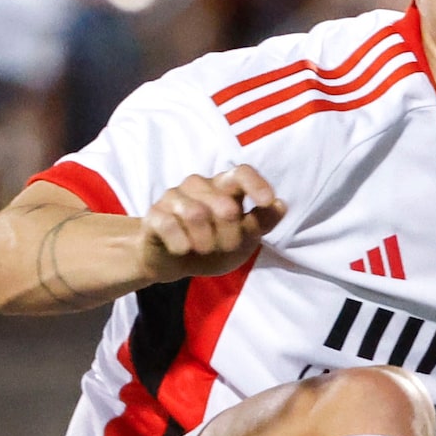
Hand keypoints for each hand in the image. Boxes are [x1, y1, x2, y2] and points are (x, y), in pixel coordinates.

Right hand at [140, 168, 283, 283]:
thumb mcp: (242, 240)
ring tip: (203, 249)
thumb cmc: (211, 245)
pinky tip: (183, 249)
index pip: (241, 173)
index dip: (255, 184)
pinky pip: (169, 225)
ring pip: (196, 214)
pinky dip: (180, 243)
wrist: (170, 262)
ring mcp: (174, 197)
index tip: (266, 201)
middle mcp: (199, 185)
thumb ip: (261, 223)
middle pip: (225, 205)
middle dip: (231, 235)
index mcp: (224, 187)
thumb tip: (280, 205)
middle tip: (226, 248)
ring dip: (205, 241)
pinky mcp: (154, 215)